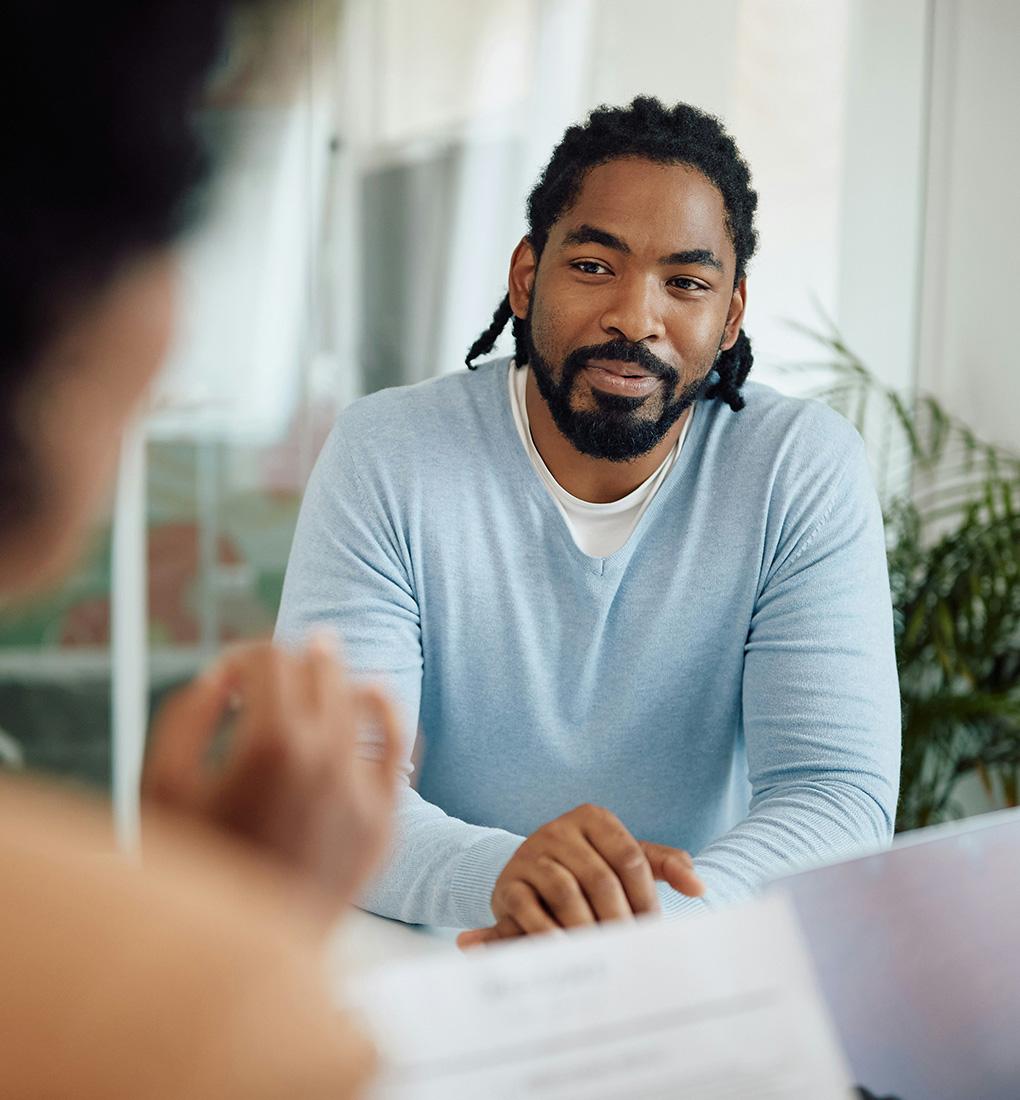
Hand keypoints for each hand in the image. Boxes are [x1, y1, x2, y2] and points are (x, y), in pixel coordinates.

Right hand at [143, 635, 401, 917]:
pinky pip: (400, 749)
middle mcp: (326, 760)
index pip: (270, 659)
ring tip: (319, 668)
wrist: (228, 963)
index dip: (243, 656)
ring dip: (334, 680)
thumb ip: (190, 712)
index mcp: (270, 744)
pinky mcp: (383, 825)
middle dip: (290, 660)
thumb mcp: (161, 783)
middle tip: (270, 669)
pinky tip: (370, 695)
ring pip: (361, 701)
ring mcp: (363, 793)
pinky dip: (386, 715)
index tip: (228, 676)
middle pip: (321, 670)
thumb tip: (226, 674)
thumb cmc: (186, 870)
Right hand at [457, 803, 702, 948]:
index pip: (629, 857)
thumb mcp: (625, 858)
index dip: (646, 897)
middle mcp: (559, 829)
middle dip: (619, 919)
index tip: (652, 929)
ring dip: (587, 928)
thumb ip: (664, 865)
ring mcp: (530, 854)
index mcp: (593, 818)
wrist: (529, 877)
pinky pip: (530, 909)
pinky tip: (567, 953)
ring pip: (566, 892)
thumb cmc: (588, 868)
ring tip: (602, 954)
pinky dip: (550, 934)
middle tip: (630, 950)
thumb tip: (698, 886)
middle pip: (600, 878)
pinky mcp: (508, 883)